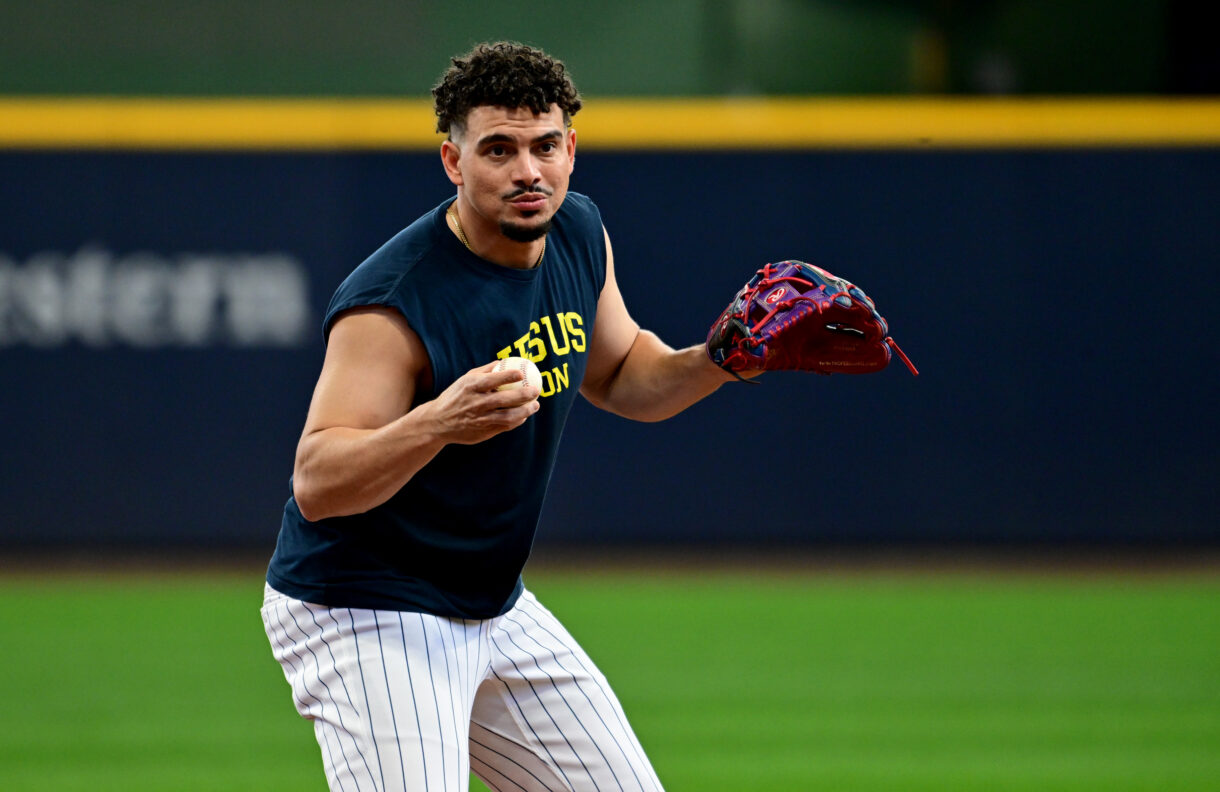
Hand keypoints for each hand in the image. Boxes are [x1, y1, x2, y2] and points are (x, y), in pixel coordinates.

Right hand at [415, 361, 540, 444]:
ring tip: (535, 405)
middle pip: (504, 400)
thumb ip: (485, 371)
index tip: (521, 373)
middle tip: (536, 390)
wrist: (438, 422)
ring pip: (508, 416)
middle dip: (524, 395)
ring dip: (525, 411)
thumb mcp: (465, 380)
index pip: (491, 380)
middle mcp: (475, 404)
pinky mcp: (483, 432)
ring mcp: (480, 420)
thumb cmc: (455, 396)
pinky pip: (505, 426)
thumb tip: (504, 362)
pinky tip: (524, 416)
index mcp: (470, 388)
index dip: (508, 376)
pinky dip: (517, 421)